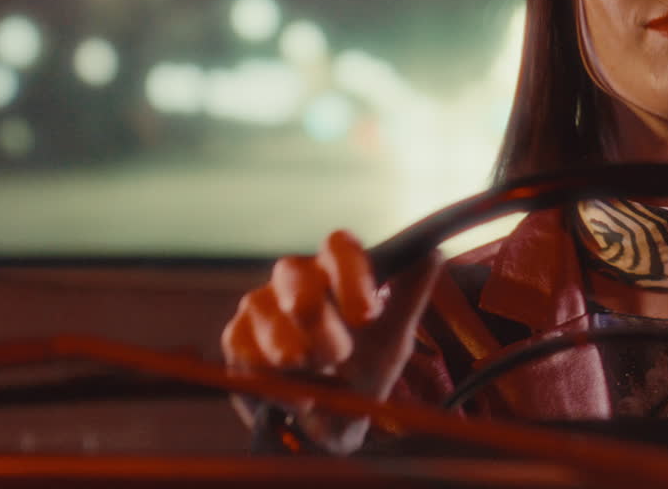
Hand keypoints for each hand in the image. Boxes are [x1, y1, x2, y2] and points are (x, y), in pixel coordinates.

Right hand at [221, 230, 441, 449]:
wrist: (334, 423)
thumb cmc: (365, 369)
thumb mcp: (394, 338)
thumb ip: (409, 295)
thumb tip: (432, 251)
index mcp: (335, 270)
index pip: (337, 245)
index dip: (350, 274)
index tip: (368, 314)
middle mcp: (294, 279)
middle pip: (295, 274)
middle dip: (319, 318)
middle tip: (341, 354)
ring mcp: (260, 306)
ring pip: (266, 313)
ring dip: (298, 354)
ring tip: (322, 379)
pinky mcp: (236, 340)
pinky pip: (245, 351)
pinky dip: (274, 381)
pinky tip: (297, 397)